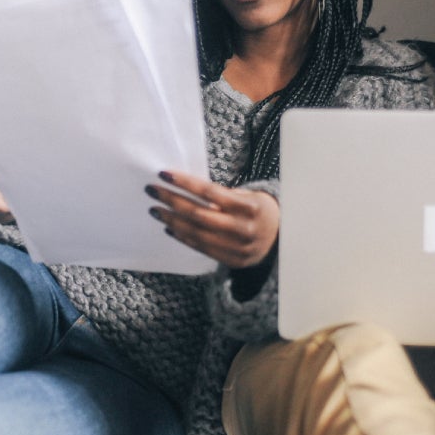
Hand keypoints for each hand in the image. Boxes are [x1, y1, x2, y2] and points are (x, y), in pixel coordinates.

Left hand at [145, 171, 278, 268]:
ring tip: (156, 210)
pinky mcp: (232, 260)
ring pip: (196, 233)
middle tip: (153, 191)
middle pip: (198, 213)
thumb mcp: (250, 196)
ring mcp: (237, 247)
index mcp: (248, 207)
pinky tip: (169, 227)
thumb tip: (187, 187)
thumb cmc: (259, 210)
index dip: (185, 183)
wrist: (281, 238)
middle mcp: (242, 228)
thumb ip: (224, 195)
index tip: (164, 174)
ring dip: (172, 220)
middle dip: (172, 200)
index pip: (210, 192)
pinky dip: (183, 237)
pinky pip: (201, 248)